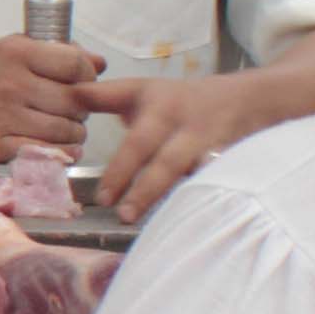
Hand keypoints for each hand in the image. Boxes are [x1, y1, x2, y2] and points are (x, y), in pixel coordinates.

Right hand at [0, 34, 109, 158]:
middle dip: (82, 108)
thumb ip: (57, 52)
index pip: (74, 65)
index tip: (82, 80)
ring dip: (75, 132)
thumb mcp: (14, 48)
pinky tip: (64, 150)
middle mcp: (12, 84)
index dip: (87, 75)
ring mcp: (4, 117)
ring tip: (68, 128)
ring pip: (64, 130)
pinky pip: (43, 152)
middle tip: (74, 110)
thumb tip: (99, 63)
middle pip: (74, 101)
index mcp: (16, 53)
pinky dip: (61, 153)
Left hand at [75, 66, 272, 216]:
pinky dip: (211, 200)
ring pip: (198, 174)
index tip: (102, 198)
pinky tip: (196, 222)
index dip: (120, 170)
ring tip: (157, 223)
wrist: (247, 98)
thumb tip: (67, 95)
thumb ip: (103, 97)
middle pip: (168, 162)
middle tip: (123, 215)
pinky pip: (223, 183)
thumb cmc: (181, 100)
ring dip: (178, 198)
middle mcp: (187, 129)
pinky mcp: (235, 162)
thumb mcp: (142, 90)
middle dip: (146, 190)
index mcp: (161, 111)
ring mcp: (214, 147)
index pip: (137, 143)